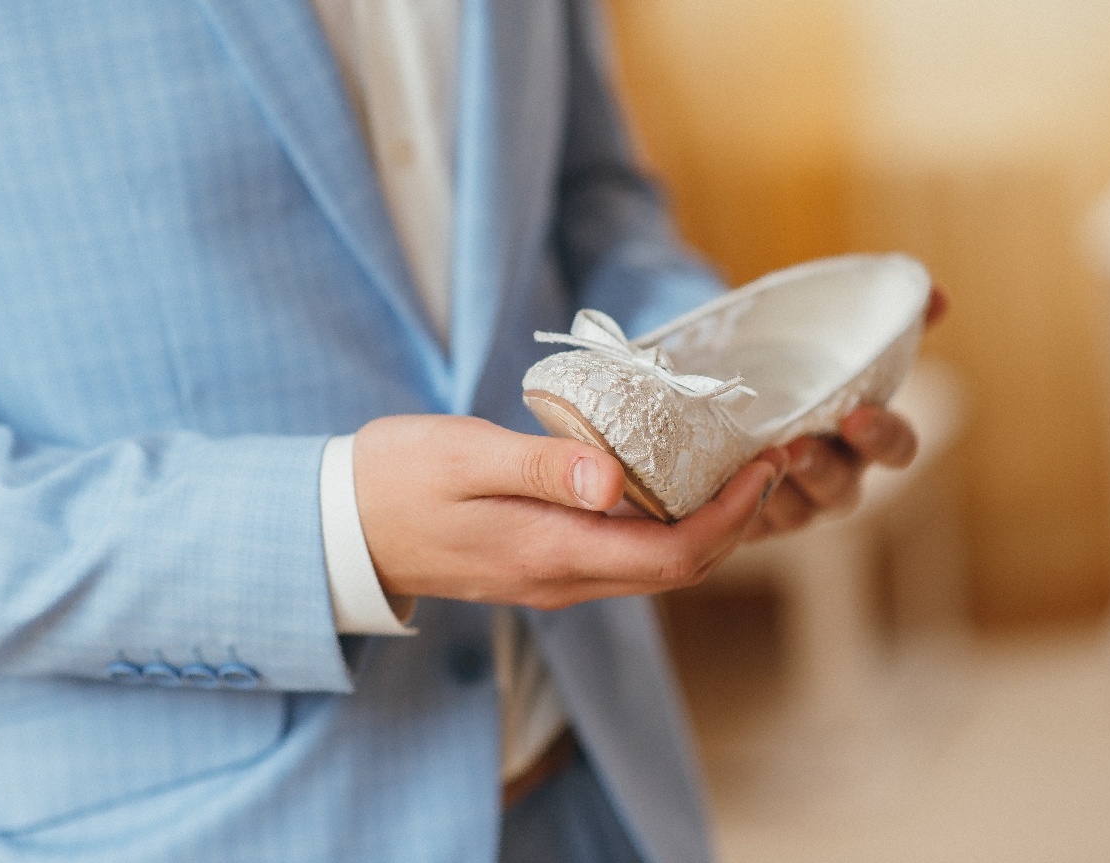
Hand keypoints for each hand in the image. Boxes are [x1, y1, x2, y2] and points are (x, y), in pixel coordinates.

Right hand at [354, 415, 788, 609]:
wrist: (343, 529)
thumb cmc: (396, 480)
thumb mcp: (464, 458)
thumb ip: (541, 468)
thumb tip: (618, 479)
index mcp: (552, 553)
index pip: (674, 554)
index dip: (732, 516)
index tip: (764, 464)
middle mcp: (562, 579)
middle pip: (677, 567)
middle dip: (735, 521)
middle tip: (766, 460)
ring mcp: (551, 579)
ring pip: (653, 565)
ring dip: (704, 525)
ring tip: (731, 466)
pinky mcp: (539, 564)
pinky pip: (622, 556)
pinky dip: (662, 524)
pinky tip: (666, 481)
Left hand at [744, 284, 949, 540]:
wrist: (726, 393)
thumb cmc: (793, 371)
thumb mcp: (828, 342)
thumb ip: (883, 324)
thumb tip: (937, 296)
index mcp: (866, 438)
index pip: (897, 448)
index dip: (883, 436)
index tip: (857, 415)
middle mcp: (834, 478)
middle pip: (842, 489)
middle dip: (820, 469)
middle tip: (793, 445)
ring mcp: (793, 504)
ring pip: (794, 513)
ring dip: (775, 491)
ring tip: (751, 465)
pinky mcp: (748, 521)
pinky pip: (747, 527)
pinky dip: (736, 510)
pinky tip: (718, 488)